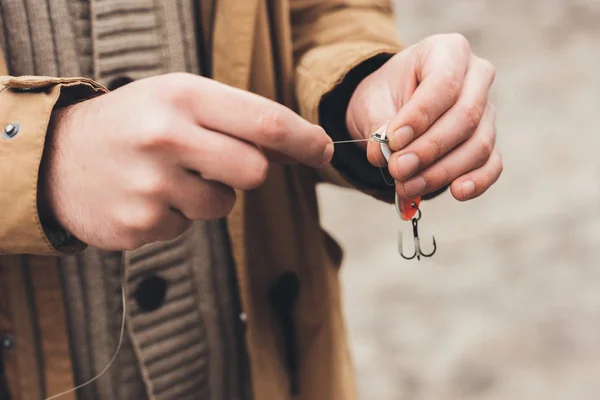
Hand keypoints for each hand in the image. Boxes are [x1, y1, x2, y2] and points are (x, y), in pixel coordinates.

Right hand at [42, 73, 332, 249]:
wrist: (58, 157)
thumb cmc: (134, 123)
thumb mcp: (179, 100)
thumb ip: (237, 120)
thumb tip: (299, 147)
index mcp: (182, 97)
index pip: (265, 122)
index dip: (304, 139)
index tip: (324, 150)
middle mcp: (166, 138)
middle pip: (255, 170)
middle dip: (252, 171)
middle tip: (224, 162)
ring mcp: (150, 185)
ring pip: (223, 204)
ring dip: (209, 195)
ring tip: (170, 176)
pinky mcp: (139, 225)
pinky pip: (188, 227)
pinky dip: (178, 214)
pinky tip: (148, 196)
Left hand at [346, 34, 501, 200]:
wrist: (392, 106)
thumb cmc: (385, 96)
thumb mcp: (372, 101)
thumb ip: (379, 125)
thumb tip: (384, 155)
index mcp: (448, 51)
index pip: (444, 83)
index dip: (420, 116)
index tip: (394, 141)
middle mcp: (477, 77)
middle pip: (465, 117)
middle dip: (429, 149)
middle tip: (398, 170)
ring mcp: (488, 110)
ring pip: (478, 144)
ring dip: (442, 171)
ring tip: (408, 186)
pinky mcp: (489, 141)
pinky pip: (492, 164)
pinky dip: (476, 181)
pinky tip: (456, 192)